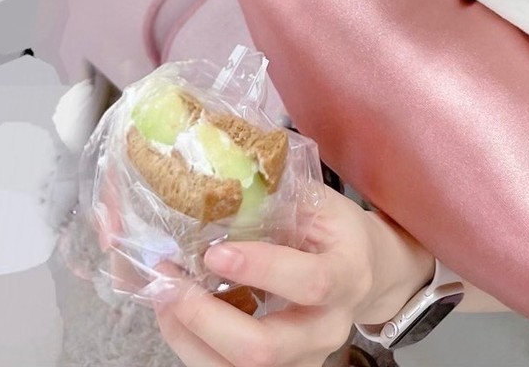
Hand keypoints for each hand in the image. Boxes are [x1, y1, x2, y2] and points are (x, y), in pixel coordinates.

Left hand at [152, 185, 384, 366]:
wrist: (367, 275)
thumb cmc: (338, 232)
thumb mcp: (322, 205)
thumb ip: (279, 199)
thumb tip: (218, 180)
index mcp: (347, 276)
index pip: (310, 283)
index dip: (262, 270)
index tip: (215, 252)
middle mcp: (327, 329)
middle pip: (265, 350)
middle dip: (207, 320)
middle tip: (171, 283)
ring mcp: (303, 361)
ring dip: (188, 335)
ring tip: (162, 293)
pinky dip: (191, 344)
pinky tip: (173, 312)